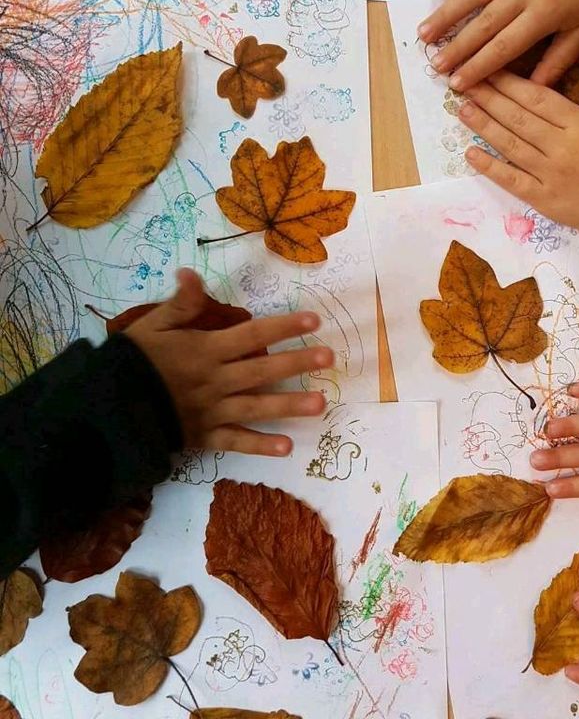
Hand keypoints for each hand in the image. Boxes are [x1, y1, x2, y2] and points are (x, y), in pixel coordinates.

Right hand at [125, 269, 328, 456]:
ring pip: (256, 407)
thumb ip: (178, 304)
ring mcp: (211, 411)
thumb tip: (191, 273)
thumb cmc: (132, 363)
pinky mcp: (203, 437)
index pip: (251, 335)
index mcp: (205, 351)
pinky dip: (259, 446)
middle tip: (329, 358)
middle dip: (296, 363)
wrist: (106, 408)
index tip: (314, 319)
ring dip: (289, 406)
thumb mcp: (151, 326)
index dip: (283, 327)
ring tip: (321, 403)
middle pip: (261, 371)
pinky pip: (235, 442)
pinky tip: (286, 447)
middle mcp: (215, 381)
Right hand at [418, 0, 578, 90]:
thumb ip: (558, 60)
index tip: (457, 83)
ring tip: (424, 34)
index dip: (479, 66)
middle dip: (457, 47)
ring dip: (446, 14)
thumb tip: (532, 88)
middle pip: (484, 24)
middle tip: (435, 66)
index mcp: (545, 13)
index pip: (504, 46)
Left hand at [459, 53, 578, 237]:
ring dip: (484, 126)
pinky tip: (470, 153)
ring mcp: (550, 174)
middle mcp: (561, 146)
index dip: (509, 82)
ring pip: (510, 145)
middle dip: (489, 98)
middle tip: (463, 83)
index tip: (487, 69)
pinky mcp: (545, 200)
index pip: (537, 97)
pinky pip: (512, 181)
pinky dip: (490, 167)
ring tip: (462, 109)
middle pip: (517, 117)